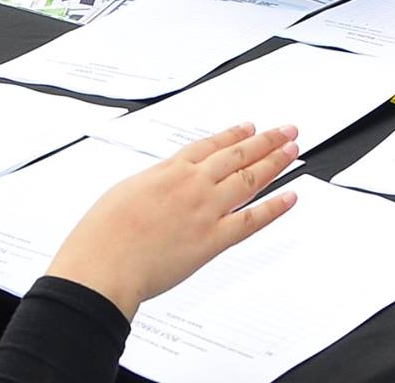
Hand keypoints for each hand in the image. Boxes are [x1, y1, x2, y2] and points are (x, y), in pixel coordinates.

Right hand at [46, 123, 299, 319]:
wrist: (102, 268)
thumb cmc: (101, 236)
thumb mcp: (124, 192)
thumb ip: (153, 183)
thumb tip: (165, 183)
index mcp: (168, 171)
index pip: (210, 146)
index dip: (234, 135)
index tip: (250, 128)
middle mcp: (192, 184)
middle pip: (237, 155)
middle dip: (266, 140)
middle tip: (286, 130)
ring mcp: (206, 210)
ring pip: (250, 180)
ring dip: (275, 163)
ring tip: (293, 150)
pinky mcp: (213, 240)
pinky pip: (252, 220)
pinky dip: (274, 208)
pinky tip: (291, 196)